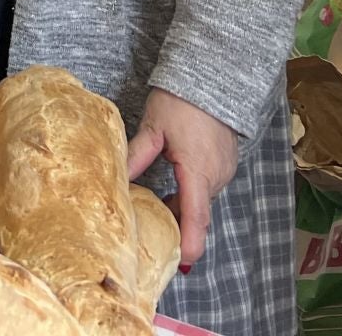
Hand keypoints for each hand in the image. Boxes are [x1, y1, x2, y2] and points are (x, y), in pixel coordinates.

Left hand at [126, 88, 239, 269]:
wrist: (213, 77)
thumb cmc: (182, 100)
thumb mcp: (152, 127)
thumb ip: (136, 156)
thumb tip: (116, 181)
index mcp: (197, 172)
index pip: (196, 220)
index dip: (188, 246)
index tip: (178, 264)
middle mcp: (216, 177)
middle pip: (195, 215)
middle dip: (174, 225)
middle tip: (147, 230)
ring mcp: (223, 172)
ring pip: (200, 202)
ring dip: (180, 208)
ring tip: (152, 206)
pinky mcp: (225, 165)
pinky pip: (206, 189)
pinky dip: (189, 194)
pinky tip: (169, 188)